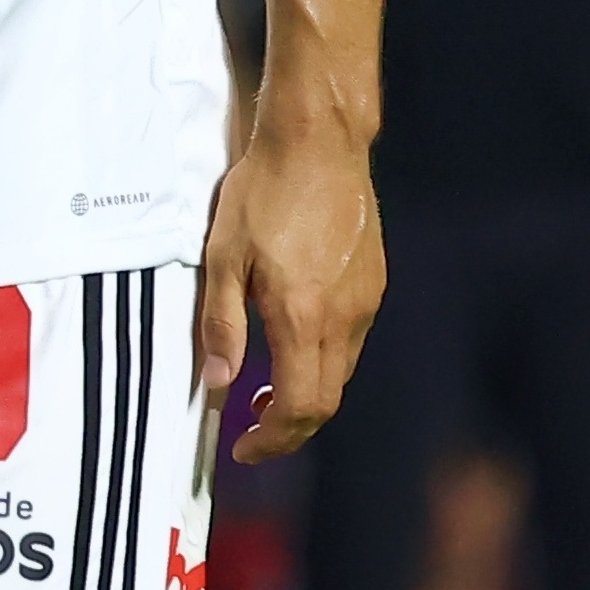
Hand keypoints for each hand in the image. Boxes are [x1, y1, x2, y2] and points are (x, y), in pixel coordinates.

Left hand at [196, 125, 383, 464]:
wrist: (318, 143)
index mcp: (303, 317)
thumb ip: (220, 325)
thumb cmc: (263, 192)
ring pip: (341, 372)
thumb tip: (216, 385)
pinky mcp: (373, 282)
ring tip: (267, 387)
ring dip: (308, 394)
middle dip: (290, 427)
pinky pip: (352, 339)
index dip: (273, 439)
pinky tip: (295, 339)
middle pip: (326, 401)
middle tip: (253, 427)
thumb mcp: (222, 257)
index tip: (244, 447)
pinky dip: (323, 360)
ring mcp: (365, 300)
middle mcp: (344, 317)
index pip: (300, 407)